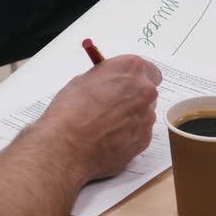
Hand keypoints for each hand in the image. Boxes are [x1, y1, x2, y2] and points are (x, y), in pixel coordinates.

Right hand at [37, 55, 161, 181]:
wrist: (67, 147)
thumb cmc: (69, 113)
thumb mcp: (81, 81)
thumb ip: (103, 78)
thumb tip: (108, 82)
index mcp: (130, 69)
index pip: (146, 68)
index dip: (134, 77)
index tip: (125, 83)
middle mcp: (144, 91)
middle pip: (147, 91)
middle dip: (133, 96)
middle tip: (113, 105)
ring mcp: (147, 117)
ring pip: (144, 113)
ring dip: (130, 116)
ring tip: (106, 125)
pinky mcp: (144, 139)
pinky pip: (140, 132)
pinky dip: (128, 134)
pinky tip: (108, 137)